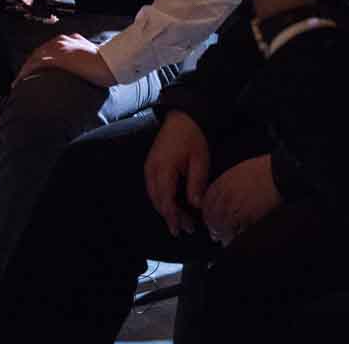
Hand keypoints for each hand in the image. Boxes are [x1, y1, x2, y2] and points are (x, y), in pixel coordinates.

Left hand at [14, 33, 115, 86]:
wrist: (113, 62)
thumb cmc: (108, 63)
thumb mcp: (93, 57)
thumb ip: (84, 60)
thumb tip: (83, 71)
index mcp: (70, 40)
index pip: (48, 50)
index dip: (39, 61)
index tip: (34, 71)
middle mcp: (62, 41)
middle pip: (38, 53)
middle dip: (29, 66)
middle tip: (22, 79)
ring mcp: (59, 48)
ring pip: (35, 58)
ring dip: (26, 70)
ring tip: (19, 83)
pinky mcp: (58, 57)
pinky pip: (37, 64)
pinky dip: (28, 72)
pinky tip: (23, 80)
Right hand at [144, 111, 209, 236]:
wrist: (180, 118)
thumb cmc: (192, 138)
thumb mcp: (200, 161)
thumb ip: (196, 183)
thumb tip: (195, 206)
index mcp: (164, 168)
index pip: (165, 199)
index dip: (172, 217)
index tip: (180, 230)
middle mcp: (151, 170)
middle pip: (157, 200)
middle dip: (170, 216)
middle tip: (186, 229)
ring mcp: (149, 167)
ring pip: (153, 195)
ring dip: (165, 209)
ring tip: (180, 220)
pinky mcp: (150, 165)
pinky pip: (153, 188)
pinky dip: (161, 199)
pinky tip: (172, 205)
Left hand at [200, 155, 280, 244]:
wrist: (276, 173)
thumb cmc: (260, 170)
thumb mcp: (236, 171)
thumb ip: (226, 183)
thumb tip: (222, 194)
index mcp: (222, 183)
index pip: (207, 201)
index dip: (206, 212)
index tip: (207, 218)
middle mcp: (226, 195)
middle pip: (213, 214)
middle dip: (212, 225)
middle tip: (213, 233)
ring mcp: (236, 206)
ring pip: (223, 223)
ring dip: (221, 233)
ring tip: (222, 240)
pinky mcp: (249, 215)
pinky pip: (238, 229)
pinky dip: (235, 236)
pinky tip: (234, 240)